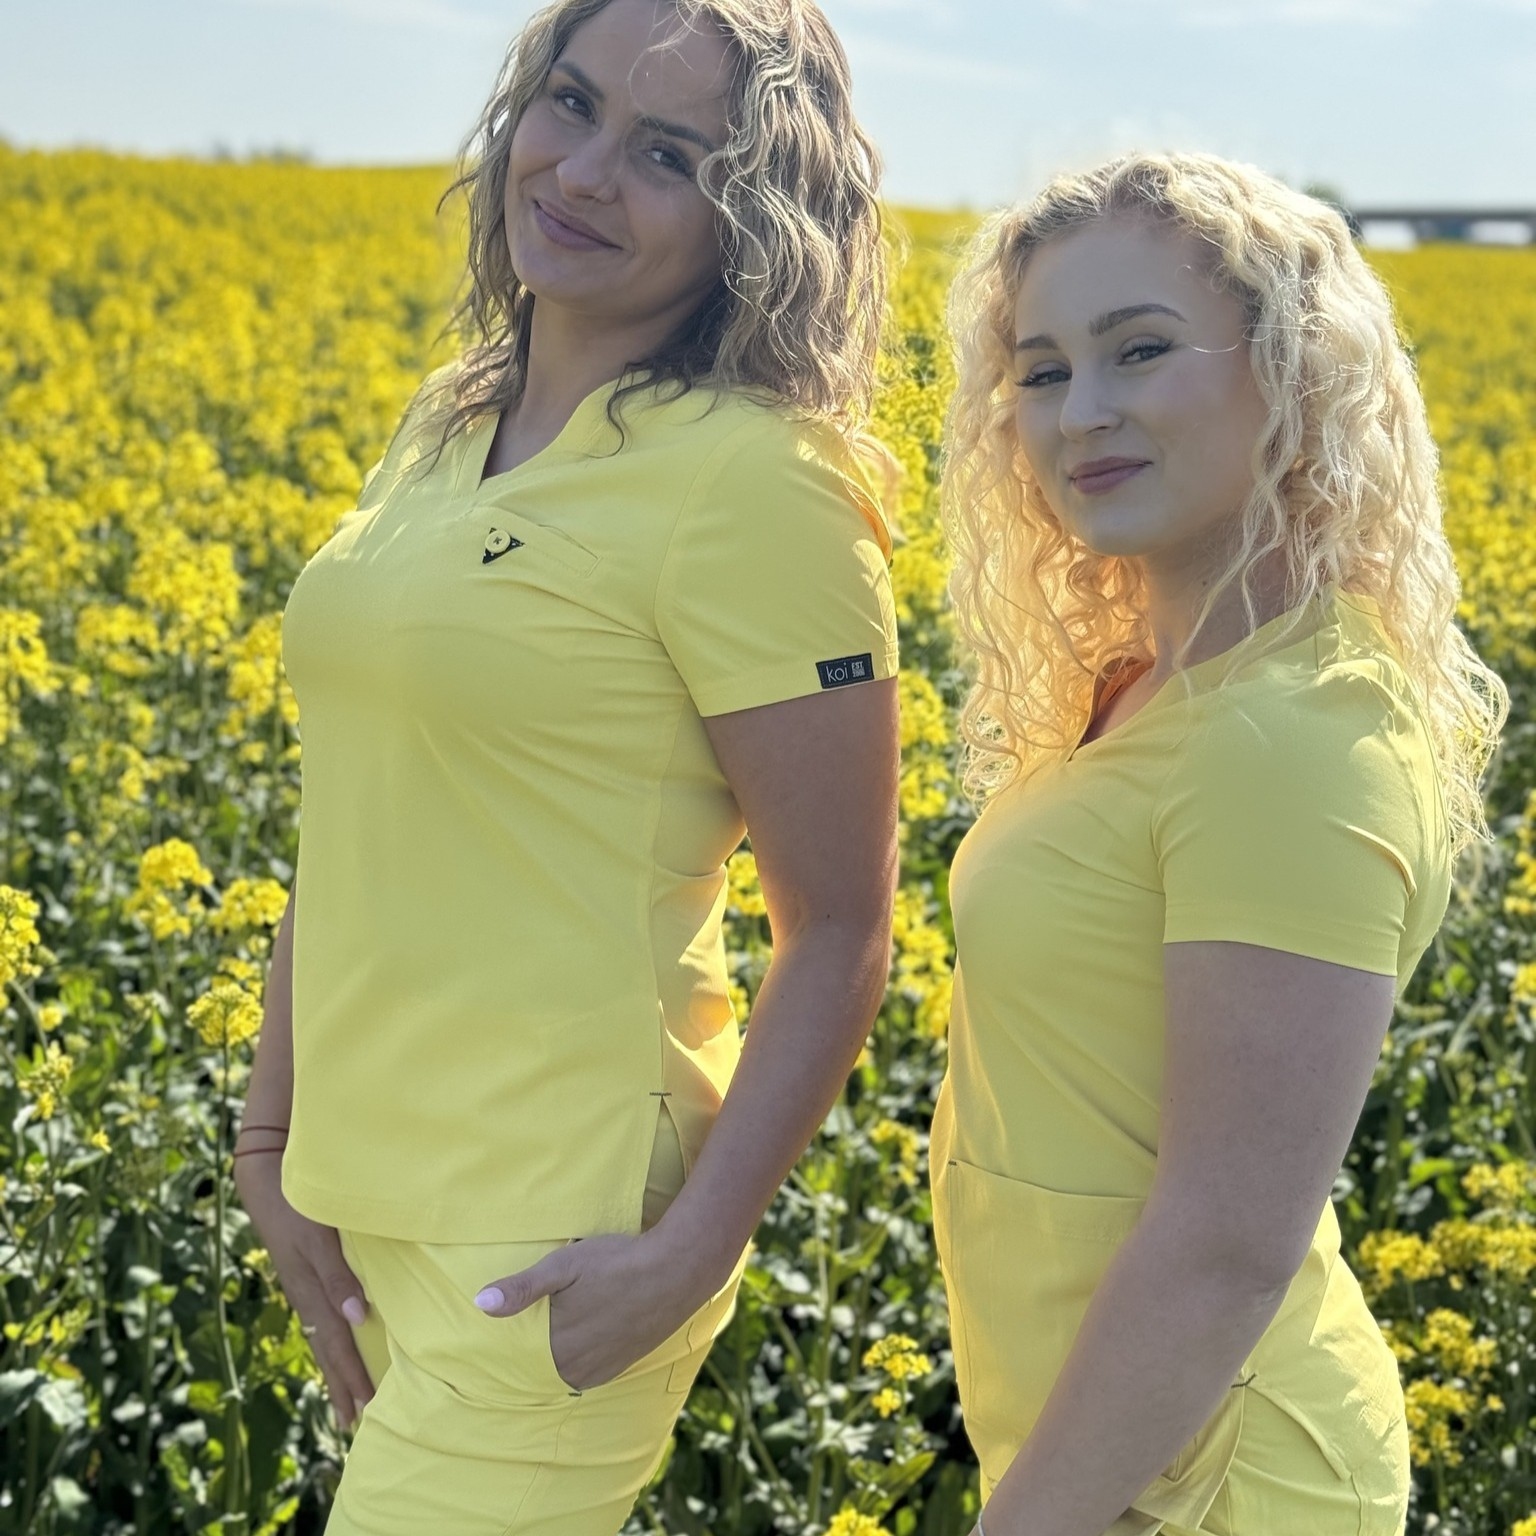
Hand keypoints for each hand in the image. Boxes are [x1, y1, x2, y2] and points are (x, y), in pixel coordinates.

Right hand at [234, 1150, 373, 1426]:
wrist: (265, 1181)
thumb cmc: (298, 1206)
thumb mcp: (318, 1239)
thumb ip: (338, 1276)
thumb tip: (358, 1318)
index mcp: (311, 1293)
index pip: (337, 1345)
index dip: (351, 1376)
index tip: (364, 1410)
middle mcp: (306, 1296)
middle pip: (327, 1349)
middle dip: (342, 1384)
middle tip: (355, 1421)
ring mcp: (302, 1286)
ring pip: (322, 1336)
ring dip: (336, 1367)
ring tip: (346, 1395)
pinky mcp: (302, 1274)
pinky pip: (318, 1318)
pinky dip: (329, 1341)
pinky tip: (337, 1342)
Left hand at [472, 1229, 711, 1390]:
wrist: (677, 1270)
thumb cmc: (616, 1262)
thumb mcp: (564, 1266)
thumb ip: (523, 1289)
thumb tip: (480, 1304)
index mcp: (558, 1348)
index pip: (518, 1361)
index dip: (506, 1351)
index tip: (491, 1346)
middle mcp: (578, 1368)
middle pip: (542, 1368)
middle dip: (531, 1354)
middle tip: (524, 1332)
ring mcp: (603, 1368)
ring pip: (566, 1372)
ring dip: (556, 1358)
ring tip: (552, 1335)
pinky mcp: (623, 1363)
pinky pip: (589, 1372)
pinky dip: (579, 1360)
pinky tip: (579, 1341)